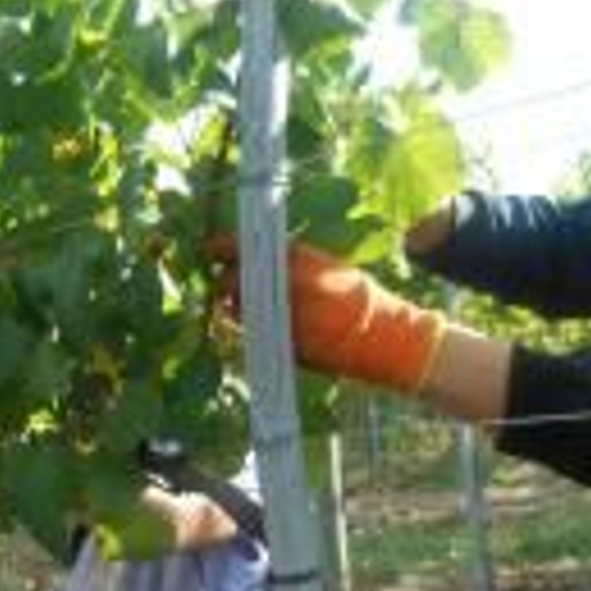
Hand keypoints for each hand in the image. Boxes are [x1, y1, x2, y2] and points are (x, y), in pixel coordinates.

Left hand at [209, 237, 444, 392]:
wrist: (381, 336)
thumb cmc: (356, 296)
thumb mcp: (324, 267)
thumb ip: (290, 264)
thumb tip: (259, 260)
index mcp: (295, 261)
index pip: (243, 249)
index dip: (222, 248)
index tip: (210, 248)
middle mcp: (283, 286)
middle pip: (233, 281)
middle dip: (227, 282)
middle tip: (228, 283)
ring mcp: (281, 316)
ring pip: (239, 308)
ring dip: (236, 305)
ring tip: (245, 303)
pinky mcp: (282, 342)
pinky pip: (253, 331)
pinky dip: (251, 325)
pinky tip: (258, 321)